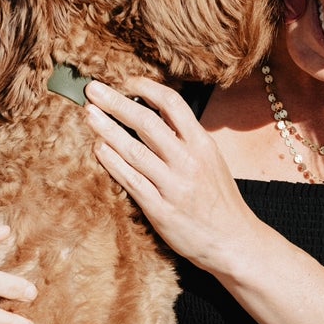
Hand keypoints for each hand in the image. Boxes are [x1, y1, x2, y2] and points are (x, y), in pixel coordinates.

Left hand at [84, 77, 255, 272]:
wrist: (234, 242)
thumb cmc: (220, 200)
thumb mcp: (212, 160)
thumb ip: (186, 139)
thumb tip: (157, 114)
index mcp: (202, 144)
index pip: (172, 104)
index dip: (146, 88)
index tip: (125, 81)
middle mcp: (188, 161)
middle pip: (147, 123)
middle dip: (116, 103)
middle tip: (93, 89)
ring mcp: (174, 186)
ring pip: (134, 151)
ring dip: (108, 130)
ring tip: (89, 114)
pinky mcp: (161, 211)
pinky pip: (132, 182)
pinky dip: (113, 163)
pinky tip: (99, 149)